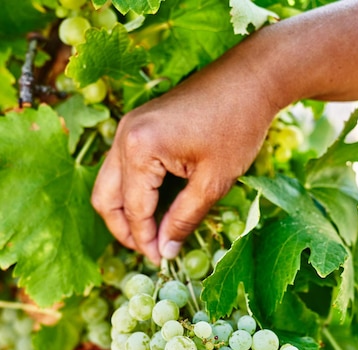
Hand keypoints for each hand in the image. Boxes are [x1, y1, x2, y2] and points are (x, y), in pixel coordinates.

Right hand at [92, 0, 357, 266]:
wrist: (249, 78)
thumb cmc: (237, 126)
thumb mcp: (213, 182)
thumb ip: (184, 219)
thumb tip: (165, 250)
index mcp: (140, 149)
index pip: (134, 209)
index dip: (145, 240)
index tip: (160, 261)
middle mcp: (124, 137)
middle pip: (106, 198)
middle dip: (125, 230)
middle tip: (151, 250)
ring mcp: (128, 128)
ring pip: (109, 183)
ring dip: (126, 211)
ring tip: (153, 233)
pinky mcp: (138, 126)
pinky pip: (123, 168)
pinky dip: (134, 191)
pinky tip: (157, 206)